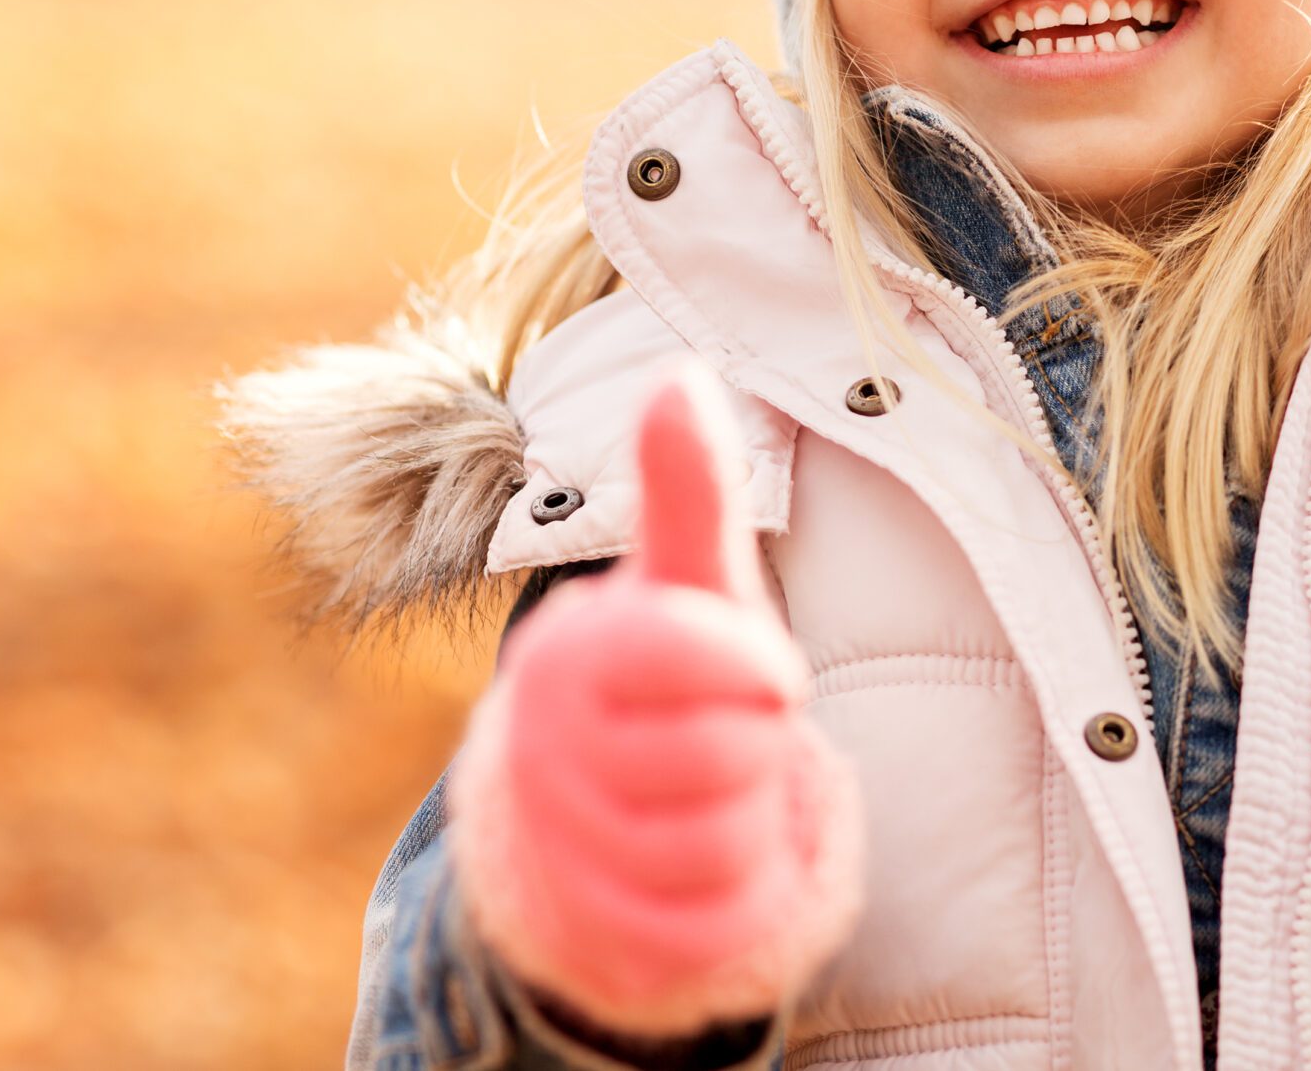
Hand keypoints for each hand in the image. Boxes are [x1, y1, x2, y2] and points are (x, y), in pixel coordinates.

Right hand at [451, 358, 863, 1036]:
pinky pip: (710, 927)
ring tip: (714, 796)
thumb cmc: (667, 677)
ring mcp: (559, 851)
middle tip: (731, 738)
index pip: (692, 654)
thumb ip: (688, 489)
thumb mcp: (690, 583)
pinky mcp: (593, 938)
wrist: (591, 818)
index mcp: (566, 656)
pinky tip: (705, 867)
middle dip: (757, 749)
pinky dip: (735, 900)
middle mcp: (541, 753)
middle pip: (725, 758)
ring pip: (721, 846)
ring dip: (748, 824)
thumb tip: (676, 371)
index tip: (769, 673)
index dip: (758, 667)